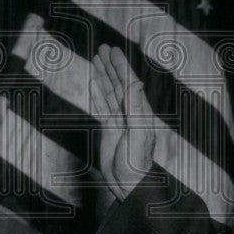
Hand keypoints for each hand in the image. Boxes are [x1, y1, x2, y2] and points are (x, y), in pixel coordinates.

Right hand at [90, 44, 155, 200]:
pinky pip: (102, 106)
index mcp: (139, 111)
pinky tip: (94, 84)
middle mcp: (130, 113)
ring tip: (96, 60)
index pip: (128, 83)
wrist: (129, 184)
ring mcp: (119, 120)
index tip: (113, 51)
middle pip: (118, 83)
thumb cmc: (136, 163)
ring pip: (109, 93)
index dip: (120, 66)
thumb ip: (136, 108)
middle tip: (103, 48)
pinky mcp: (110, 129)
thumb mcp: (137, 134)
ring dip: (103, 76)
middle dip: (111, 65)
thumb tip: (136, 83)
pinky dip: (98, 93)